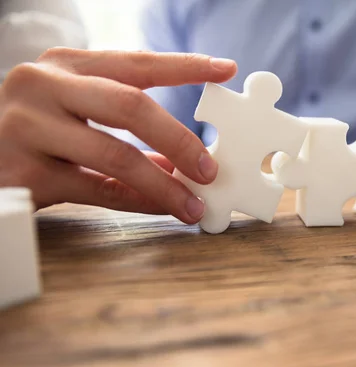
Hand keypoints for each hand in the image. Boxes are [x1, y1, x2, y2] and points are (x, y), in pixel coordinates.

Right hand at [0, 48, 236, 223]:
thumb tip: (182, 159)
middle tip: (210, 168)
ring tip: (193, 204)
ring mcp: (29, 128)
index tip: (224, 69)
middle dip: (179, 139)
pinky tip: (160, 208)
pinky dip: (137, 201)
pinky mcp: (24, 172)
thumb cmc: (33, 130)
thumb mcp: (73, 111)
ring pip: (116, 155)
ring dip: (164, 184)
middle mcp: (44, 86)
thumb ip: (122, 125)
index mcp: (64, 65)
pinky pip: (98, 190)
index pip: (136, 62)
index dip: (184, 66)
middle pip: (130, 106)